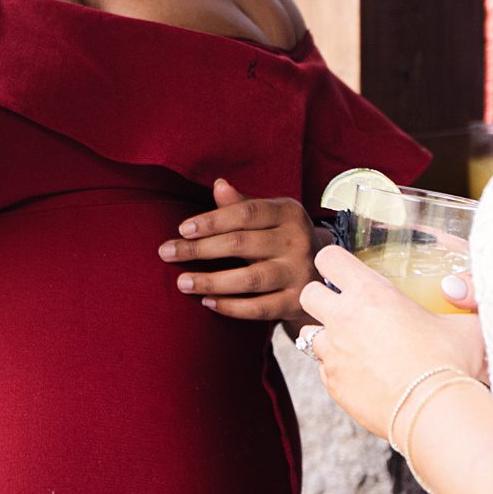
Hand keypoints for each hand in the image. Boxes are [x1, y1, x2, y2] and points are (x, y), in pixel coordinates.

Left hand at [159, 177, 324, 323]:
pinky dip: (231, 307)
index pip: (246, 213)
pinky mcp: (296, 303)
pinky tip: (207, 302)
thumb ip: (243, 205)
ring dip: (211, 281)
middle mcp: (298, 241)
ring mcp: (299, 274)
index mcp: (289, 213)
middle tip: (166, 253)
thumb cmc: (284, 240)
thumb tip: (219, 184)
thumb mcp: (271, 218)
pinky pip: (259, 308)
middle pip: (242, 244)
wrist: (325, 277)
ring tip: (182, 282)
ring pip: (249, 279)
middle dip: (199, 249)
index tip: (183, 229)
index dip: (212, 220)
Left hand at [297, 242, 486, 439]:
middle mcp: (343, 319)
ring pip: (310, 334)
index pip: (329, 258)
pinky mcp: (333, 385)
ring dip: (328, 336)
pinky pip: (324, 369)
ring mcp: (333, 354)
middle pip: (308, 294)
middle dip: (321, 298)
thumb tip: (465, 291)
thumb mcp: (466, 324)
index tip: (343, 270)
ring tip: (354, 345)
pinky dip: (337, 369)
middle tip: (344, 307)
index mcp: (371, 293)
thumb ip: (462, 302)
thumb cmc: (451, 364)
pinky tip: (363, 374)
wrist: (434, 413)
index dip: (333, 262)